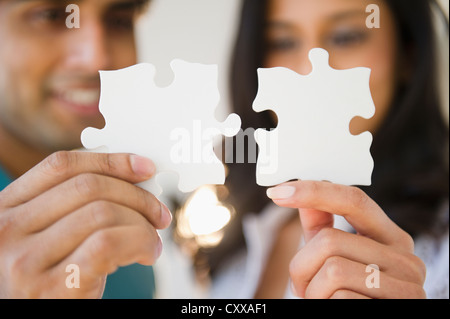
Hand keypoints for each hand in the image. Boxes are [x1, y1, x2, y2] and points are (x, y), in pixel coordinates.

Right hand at [0, 151, 170, 298]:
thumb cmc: (49, 280)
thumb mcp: (47, 237)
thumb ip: (73, 206)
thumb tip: (135, 176)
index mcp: (5, 208)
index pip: (61, 165)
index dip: (110, 161)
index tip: (145, 167)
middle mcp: (6, 230)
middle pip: (88, 187)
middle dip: (137, 196)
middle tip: (159, 213)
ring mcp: (25, 260)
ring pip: (103, 213)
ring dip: (142, 224)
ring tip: (152, 240)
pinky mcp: (51, 287)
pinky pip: (108, 244)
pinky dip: (139, 242)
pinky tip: (147, 254)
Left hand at [267, 181, 426, 298]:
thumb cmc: (348, 297)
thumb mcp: (335, 258)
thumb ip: (322, 227)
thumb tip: (300, 191)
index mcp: (391, 238)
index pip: (353, 200)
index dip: (314, 191)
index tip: (277, 191)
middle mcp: (407, 259)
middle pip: (329, 240)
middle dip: (301, 265)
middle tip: (303, 286)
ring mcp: (407, 288)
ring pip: (332, 269)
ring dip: (312, 290)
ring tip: (321, 301)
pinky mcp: (398, 308)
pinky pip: (341, 298)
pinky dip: (325, 305)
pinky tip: (336, 310)